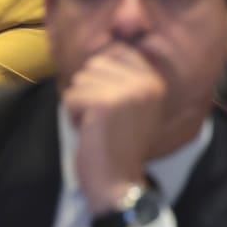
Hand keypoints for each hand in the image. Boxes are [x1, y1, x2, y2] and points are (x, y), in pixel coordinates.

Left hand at [64, 44, 168, 213]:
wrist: (119, 180)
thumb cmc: (119, 143)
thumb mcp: (133, 105)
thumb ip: (124, 77)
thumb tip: (108, 46)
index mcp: (155, 81)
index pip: (117, 52)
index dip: (104, 77)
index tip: (115, 106)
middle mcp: (145, 83)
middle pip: (94, 65)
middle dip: (90, 92)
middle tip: (107, 120)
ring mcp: (126, 92)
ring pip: (79, 81)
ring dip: (81, 105)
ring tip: (100, 126)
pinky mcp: (104, 104)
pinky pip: (71, 97)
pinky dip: (74, 116)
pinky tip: (92, 132)